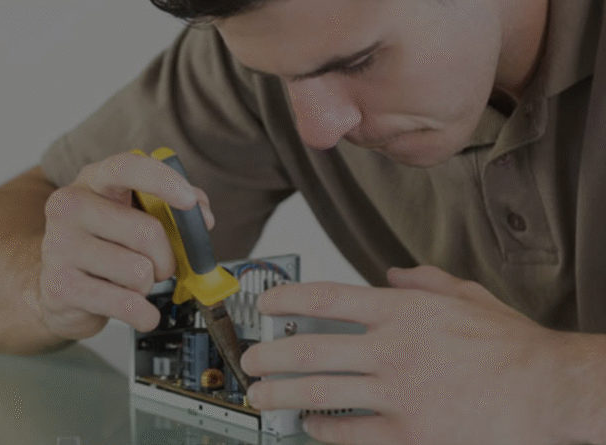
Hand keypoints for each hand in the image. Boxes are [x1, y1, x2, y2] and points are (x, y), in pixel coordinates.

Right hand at [38, 152, 213, 339]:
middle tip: (157, 265)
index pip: (127, 168)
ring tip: (129, 283)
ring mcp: (60, 246)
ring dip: (147, 286)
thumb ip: (171, 208)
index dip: (163, 181)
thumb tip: (202, 217)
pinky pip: (128, 305)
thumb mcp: (133, 216)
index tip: (189, 201)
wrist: (59, 290)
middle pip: (148, 232)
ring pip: (139, 272)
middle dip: (166, 258)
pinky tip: (135, 309)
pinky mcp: (61, 286)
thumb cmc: (103, 247)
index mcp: (92, 181)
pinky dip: (144, 314)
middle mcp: (70, 207)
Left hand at [240, 265, 582, 444]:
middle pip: (309, 349)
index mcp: (403, 311)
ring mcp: (398, 393)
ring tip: (260, 394)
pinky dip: (322, 429)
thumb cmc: (513, 347)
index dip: (284, 299)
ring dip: (280, 394)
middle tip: (249, 359)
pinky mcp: (409, 434)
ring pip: (319, 393)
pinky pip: (350, 433)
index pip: (326, 298)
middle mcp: (393, 349)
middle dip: (268, 355)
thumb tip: (393, 272)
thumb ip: (424, 281)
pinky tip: (309, 425)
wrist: (550, 391)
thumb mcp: (468, 296)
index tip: (265, 305)